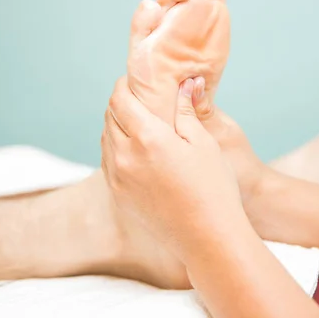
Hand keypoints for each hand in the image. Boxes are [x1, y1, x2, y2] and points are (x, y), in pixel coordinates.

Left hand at [101, 76, 245, 260]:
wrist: (207, 237)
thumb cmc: (213, 188)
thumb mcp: (204, 143)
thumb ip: (186, 111)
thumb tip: (184, 83)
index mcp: (147, 138)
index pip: (120, 100)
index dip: (123, 85)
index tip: (131, 81)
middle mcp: (125, 156)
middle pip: (109, 117)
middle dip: (119, 103)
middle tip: (135, 98)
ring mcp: (118, 179)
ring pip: (105, 139)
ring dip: (115, 125)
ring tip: (134, 122)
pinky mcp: (118, 196)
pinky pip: (108, 162)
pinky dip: (115, 148)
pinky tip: (132, 149)